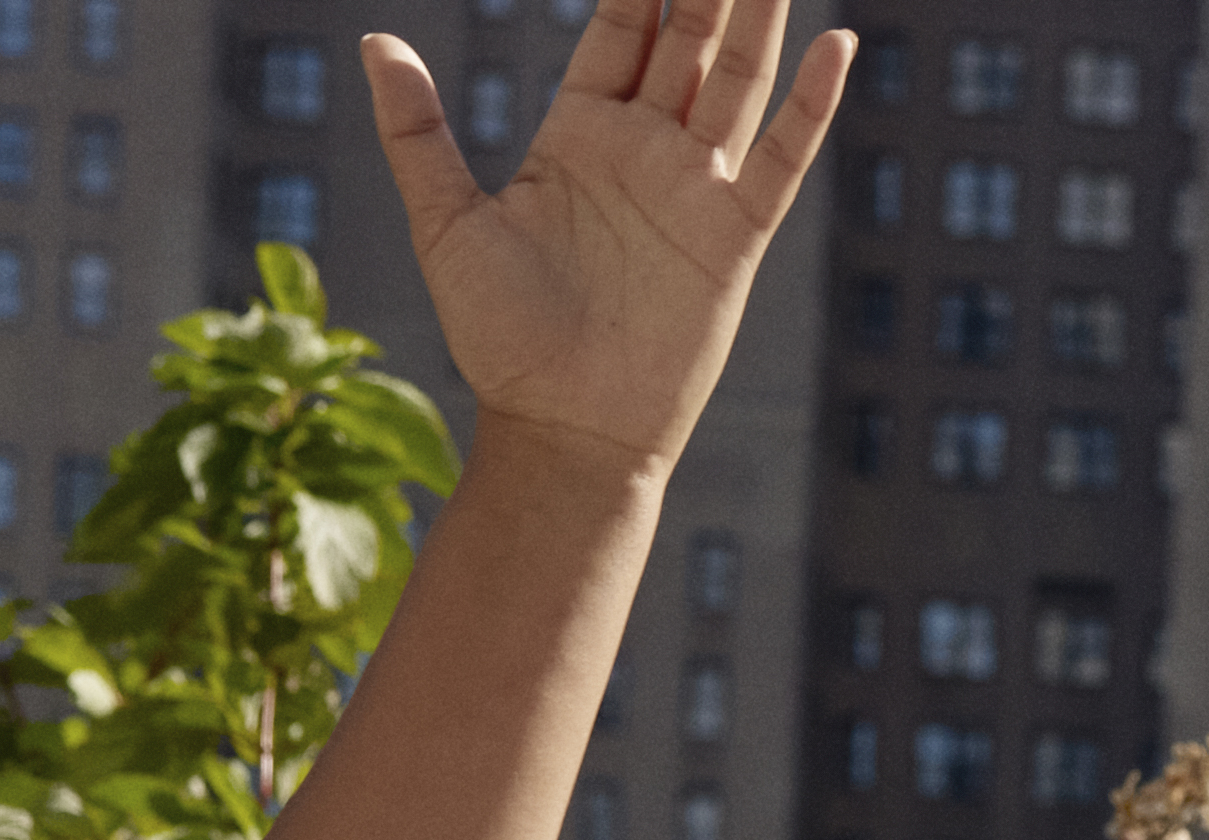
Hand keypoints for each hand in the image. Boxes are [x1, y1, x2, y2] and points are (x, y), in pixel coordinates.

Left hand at [365, 0, 851, 479]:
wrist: (563, 430)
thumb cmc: (501, 341)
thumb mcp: (445, 225)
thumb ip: (416, 132)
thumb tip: (374, 43)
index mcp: (581, 134)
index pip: (621, 27)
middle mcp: (646, 150)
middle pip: (690, 38)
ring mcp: (695, 190)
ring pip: (737, 79)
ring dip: (759, 17)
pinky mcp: (734, 239)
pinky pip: (780, 160)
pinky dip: (810, 105)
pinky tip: (834, 44)